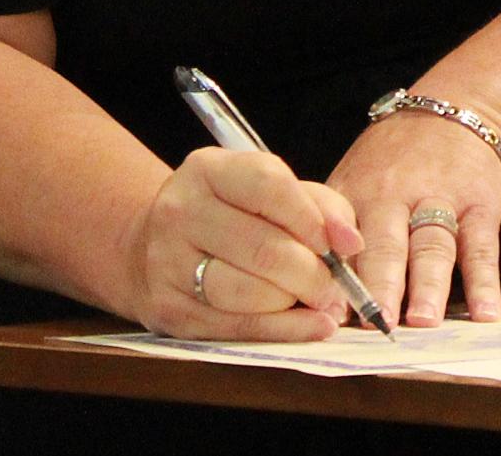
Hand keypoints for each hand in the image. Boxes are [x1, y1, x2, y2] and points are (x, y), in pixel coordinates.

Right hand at [130, 147, 362, 340]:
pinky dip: (283, 331)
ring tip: (319, 304)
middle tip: (338, 287)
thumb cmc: (227, 215)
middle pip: (263, 247)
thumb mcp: (265, 191)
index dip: (312, 218)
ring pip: (247, 292)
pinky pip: (235, 327)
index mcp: (208, 169)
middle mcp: (181, 210)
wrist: (150, 247)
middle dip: (313, 273)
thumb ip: (316, 205)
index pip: (268, 185)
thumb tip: (351, 243)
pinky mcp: (169, 310)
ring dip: (295, 303)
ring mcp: (168, 261)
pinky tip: (310, 326)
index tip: (343, 244)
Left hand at [328, 111, 500, 328]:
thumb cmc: (391, 159)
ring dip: (428, 285)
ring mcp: (439, 199)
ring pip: (431, 246)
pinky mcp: (478, 205)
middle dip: (380, 284)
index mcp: (354, 192)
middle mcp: (393, 196)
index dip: (333, 275)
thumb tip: (318, 302)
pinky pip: (481, 246)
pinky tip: (485, 313)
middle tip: (377, 323)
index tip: (329, 313)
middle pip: (384, 244)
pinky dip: (484, 282)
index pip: (338, 238)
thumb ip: (335, 233)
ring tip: (424, 321)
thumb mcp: (353, 178)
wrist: (451, 110)